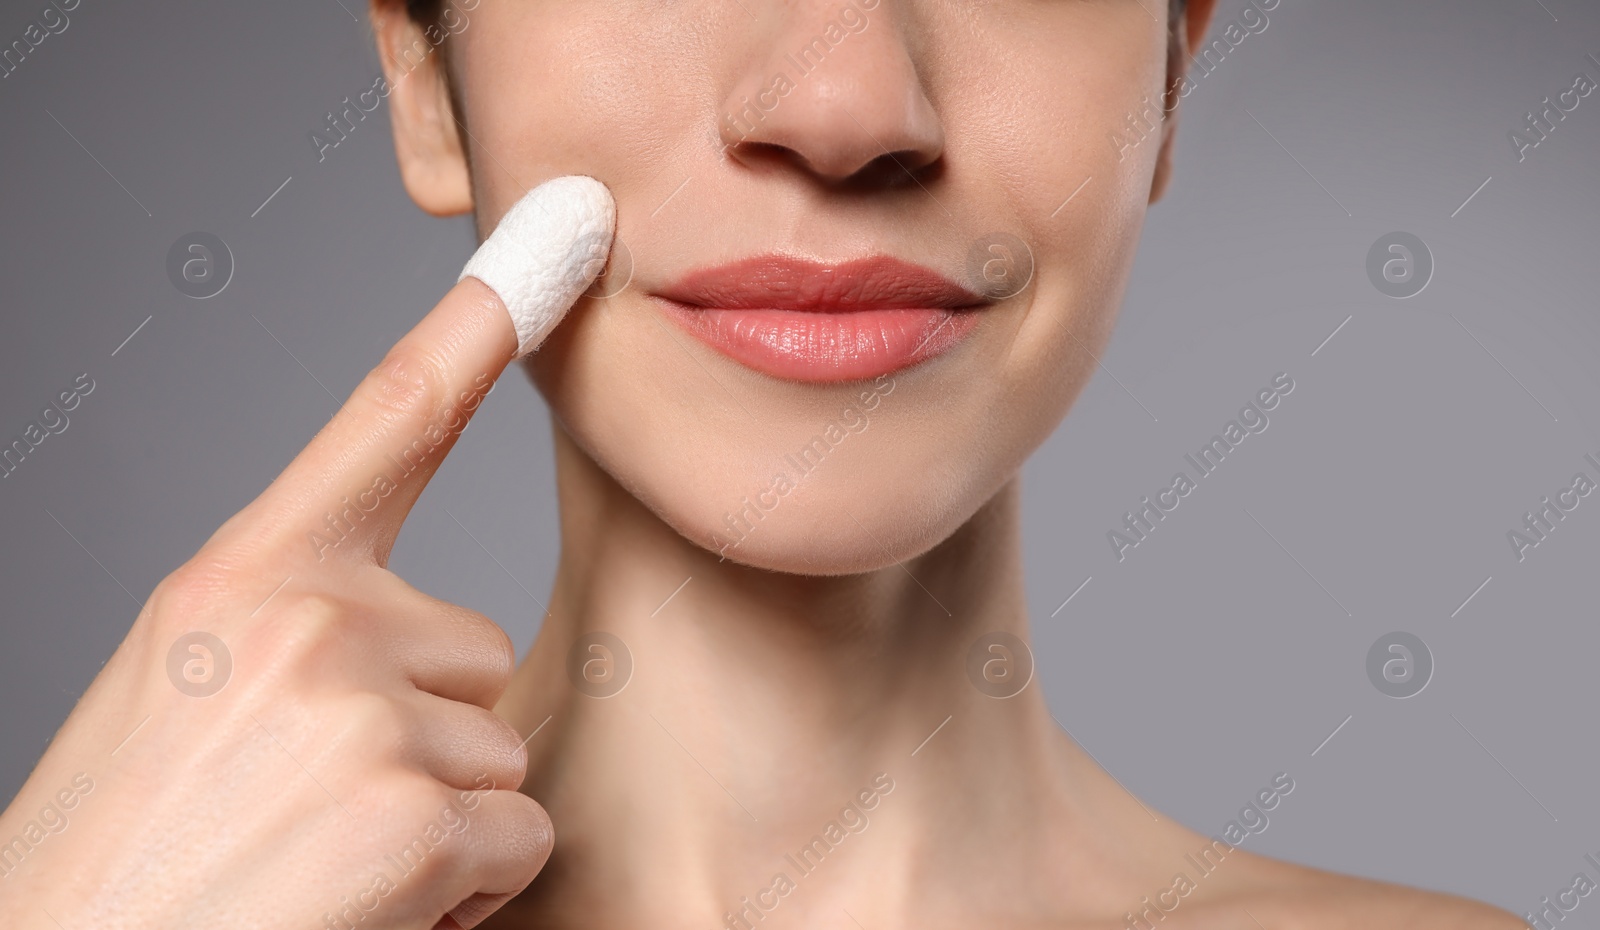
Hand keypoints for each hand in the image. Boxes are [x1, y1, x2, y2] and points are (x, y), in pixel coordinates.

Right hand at [0, 276, 550, 929]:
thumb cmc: (125, 853)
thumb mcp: (188, 687)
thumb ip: (299, 623)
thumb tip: (429, 633)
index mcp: (242, 576)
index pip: (388, 418)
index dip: (482, 323)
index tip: (559, 231)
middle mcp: (308, 618)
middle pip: (473, 651)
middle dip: (421, 737)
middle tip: (303, 808)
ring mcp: (364, 711)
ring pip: (499, 751)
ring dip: (435, 819)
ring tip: (317, 864)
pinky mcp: (415, 815)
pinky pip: (517, 836)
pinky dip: (460, 894)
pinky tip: (360, 910)